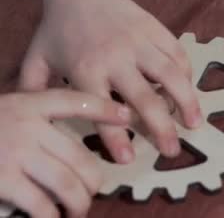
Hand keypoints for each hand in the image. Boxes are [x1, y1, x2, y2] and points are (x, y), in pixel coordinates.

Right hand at [0, 89, 130, 217]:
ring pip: (68, 184)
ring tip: (76, 210)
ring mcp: (14, 154)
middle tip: (90, 193)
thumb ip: (36, 120)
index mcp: (27, 104)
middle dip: (93, 182)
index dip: (104, 108)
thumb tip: (73, 146)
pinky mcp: (2, 181)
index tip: (128, 117)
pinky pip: (42, 204)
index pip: (74, 101)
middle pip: (81, 157)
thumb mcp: (7, 114)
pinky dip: (51, 216)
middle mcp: (25, 125)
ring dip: (79, 204)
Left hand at [19, 0, 201, 163]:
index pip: (102, 108)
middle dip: (161, 128)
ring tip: (195, 122)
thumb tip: (27, 124)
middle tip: (172, 150)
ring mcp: (140, 42)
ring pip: (171, 74)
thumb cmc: (59, 29)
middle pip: (144, 97)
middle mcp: (116, 57)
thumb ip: (33, 92)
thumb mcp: (37, 60)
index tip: (128, 159)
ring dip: (187, 101)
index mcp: (86, 68)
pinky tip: (188, 91)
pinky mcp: (156, 29)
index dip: (116, 137)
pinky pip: (178, 54)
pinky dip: (187, 75)